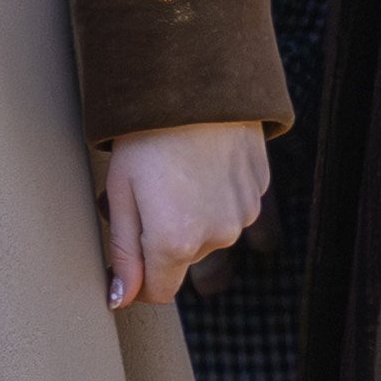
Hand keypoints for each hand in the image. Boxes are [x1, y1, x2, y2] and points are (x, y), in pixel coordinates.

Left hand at [95, 121, 265, 311]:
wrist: (196, 82)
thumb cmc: (146, 135)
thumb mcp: (120, 192)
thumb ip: (123, 253)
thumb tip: (122, 299)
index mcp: (175, 242)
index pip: (158, 292)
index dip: (139, 277)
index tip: (127, 251)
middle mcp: (217, 236)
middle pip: (182, 259)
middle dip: (162, 237)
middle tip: (145, 189)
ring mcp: (243, 214)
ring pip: (209, 233)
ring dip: (192, 214)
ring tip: (175, 169)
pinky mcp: (259, 190)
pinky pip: (231, 207)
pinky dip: (216, 193)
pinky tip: (202, 160)